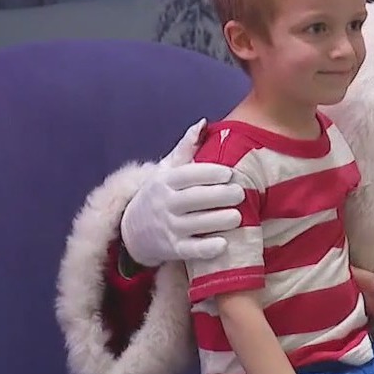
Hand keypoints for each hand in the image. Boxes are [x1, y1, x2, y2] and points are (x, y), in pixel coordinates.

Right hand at [120, 119, 244, 266]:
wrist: (132, 231)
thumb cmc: (159, 194)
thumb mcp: (167, 169)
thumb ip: (186, 147)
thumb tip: (203, 123)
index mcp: (166, 181)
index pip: (188, 175)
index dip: (209, 173)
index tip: (229, 173)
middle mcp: (166, 203)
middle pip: (193, 199)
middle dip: (218, 196)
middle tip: (241, 193)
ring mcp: (168, 227)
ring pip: (195, 224)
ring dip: (217, 220)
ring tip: (238, 217)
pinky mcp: (172, 249)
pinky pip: (190, 250)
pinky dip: (206, 249)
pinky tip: (224, 244)